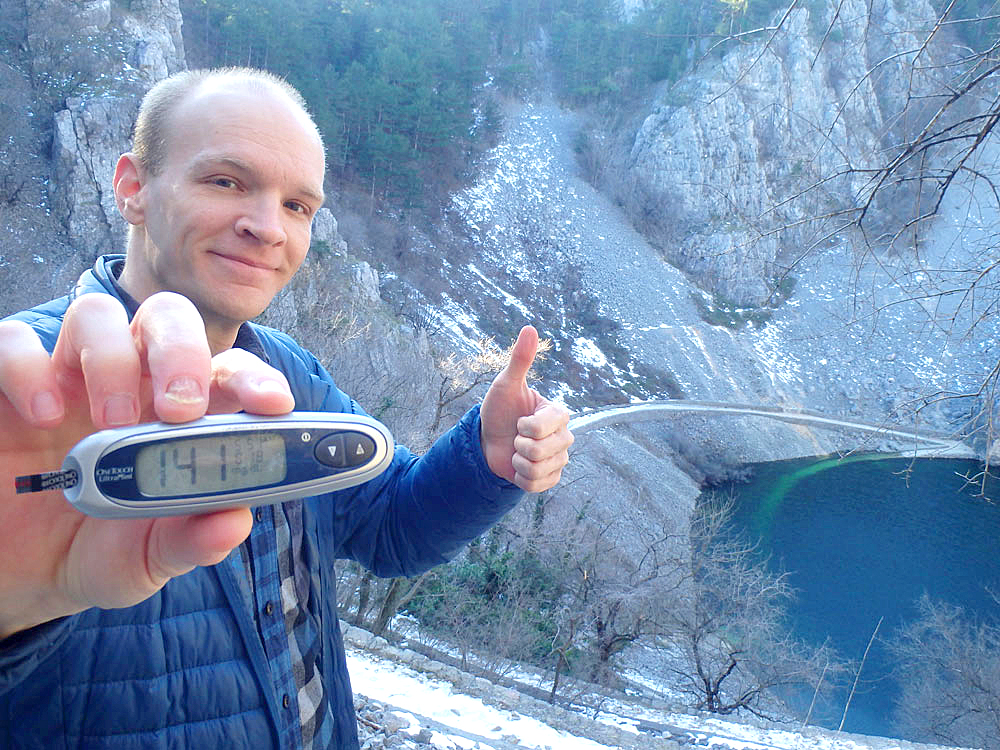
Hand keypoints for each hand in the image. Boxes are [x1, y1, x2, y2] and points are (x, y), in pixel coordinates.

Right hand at [0, 292, 293, 638]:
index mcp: (182, 415)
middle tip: (180, 409)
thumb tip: (234, 522)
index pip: (229, 372)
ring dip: (111, 359)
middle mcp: (131, 382)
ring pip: (97, 315)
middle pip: (169, 320)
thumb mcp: (149, 558)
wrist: (22, 575)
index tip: (273, 404)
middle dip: (183, 353)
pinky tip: (42, 416)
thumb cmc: (101, 550)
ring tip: (111, 421)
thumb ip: (192, 541)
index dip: (256, 379)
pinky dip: (28, 368)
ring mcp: (69, 377)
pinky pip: (14, 342)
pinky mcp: (10, 386)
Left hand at [479, 325, 572, 491]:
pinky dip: (521, 479)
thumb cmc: (499, 410)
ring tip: (517, 451)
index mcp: (558, 414)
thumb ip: (520, 359)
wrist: (488, 440)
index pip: (544, 428)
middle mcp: (564, 437)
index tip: (518, 421)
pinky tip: (519, 466)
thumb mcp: (505, 384)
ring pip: (539, 470)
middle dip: (520, 446)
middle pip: (543, 452)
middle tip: (516, 437)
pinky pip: (537, 486)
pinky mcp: (550, 479)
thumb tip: (530, 328)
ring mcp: (559, 459)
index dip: (525, 428)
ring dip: (519, 462)